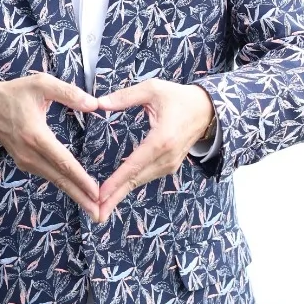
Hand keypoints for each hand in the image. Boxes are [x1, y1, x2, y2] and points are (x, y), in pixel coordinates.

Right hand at [0, 74, 101, 217]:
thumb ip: (69, 93)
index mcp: (36, 136)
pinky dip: (64, 187)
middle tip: (99, 214)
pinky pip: (48, 177)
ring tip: (93, 210)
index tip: (96, 193)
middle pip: (60, 179)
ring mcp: (25, 161)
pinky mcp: (25, 164)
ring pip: (55, 181)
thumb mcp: (41, 84)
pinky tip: (78, 194)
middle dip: (81, 198)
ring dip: (74, 196)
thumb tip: (94, 105)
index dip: (81, 179)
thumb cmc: (15, 93)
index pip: (63, 162)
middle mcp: (30, 154)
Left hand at [94, 79, 216, 220]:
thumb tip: (99, 103)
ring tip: (101, 209)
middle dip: (114, 198)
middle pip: (135, 181)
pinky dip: (129, 186)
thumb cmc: (179, 98)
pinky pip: (146, 178)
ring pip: (140, 182)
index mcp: (161, 140)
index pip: (134, 165)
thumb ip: (125, 97)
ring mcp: (169, 164)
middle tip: (95, 214)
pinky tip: (115, 194)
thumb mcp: (153, 89)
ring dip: (120, 195)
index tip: (100, 195)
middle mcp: (166, 157)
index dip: (116, 181)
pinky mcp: (169, 166)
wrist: (208, 110)